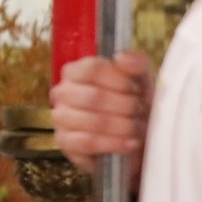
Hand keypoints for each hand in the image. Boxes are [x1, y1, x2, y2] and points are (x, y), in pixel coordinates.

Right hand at [52, 49, 152, 182]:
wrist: (135, 139)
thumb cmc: (133, 104)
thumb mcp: (140, 79)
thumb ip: (136, 63)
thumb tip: (122, 58)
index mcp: (76, 71)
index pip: (92, 69)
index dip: (119, 80)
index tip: (137, 90)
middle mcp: (62, 92)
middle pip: (93, 96)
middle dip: (125, 107)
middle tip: (142, 112)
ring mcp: (60, 118)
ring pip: (92, 121)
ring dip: (123, 126)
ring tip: (138, 129)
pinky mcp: (64, 142)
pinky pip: (87, 142)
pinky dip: (113, 143)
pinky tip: (129, 143)